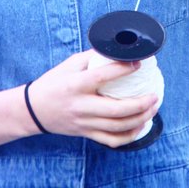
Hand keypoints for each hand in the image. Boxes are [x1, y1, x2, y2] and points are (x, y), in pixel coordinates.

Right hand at [26, 50, 158, 146]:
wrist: (33, 110)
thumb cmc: (53, 83)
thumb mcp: (69, 64)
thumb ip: (92, 57)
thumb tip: (115, 49)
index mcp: (76, 85)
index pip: (103, 77)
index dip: (123, 70)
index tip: (139, 63)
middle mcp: (81, 106)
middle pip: (115, 110)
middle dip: (140, 104)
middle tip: (154, 95)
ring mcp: (84, 123)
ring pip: (117, 127)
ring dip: (139, 119)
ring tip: (153, 107)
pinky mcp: (86, 134)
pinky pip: (111, 140)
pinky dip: (129, 135)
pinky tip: (140, 125)